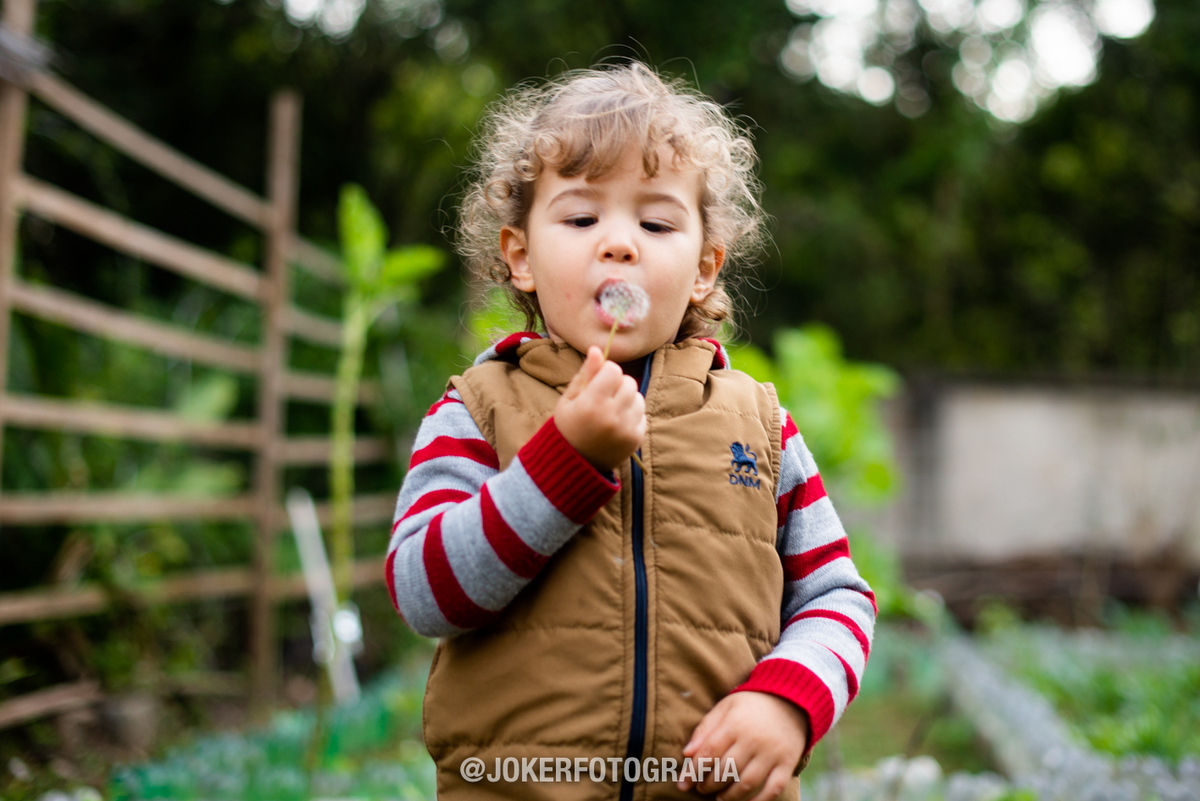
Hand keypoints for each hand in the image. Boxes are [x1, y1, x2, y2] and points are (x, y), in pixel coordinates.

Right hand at [554, 346, 646, 472]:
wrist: (575, 463)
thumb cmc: (568, 426)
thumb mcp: (569, 399)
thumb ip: (585, 374)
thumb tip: (597, 349)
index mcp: (591, 403)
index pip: (613, 370)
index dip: (606, 372)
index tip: (597, 382)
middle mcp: (612, 416)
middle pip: (629, 382)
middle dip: (617, 384)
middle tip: (603, 397)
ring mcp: (626, 429)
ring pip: (638, 397)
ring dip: (627, 399)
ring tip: (610, 410)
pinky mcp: (636, 439)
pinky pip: (642, 414)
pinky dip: (632, 415)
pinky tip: (617, 423)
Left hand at [680, 691, 807, 800]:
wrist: (791, 700)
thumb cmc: (751, 705)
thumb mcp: (725, 707)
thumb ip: (705, 728)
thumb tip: (687, 753)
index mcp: (735, 724)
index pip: (709, 753)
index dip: (693, 771)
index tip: (683, 783)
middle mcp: (754, 740)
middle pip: (726, 770)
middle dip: (709, 784)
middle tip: (701, 788)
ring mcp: (772, 754)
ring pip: (747, 784)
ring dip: (729, 796)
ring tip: (719, 797)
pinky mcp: (787, 764)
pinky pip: (773, 789)